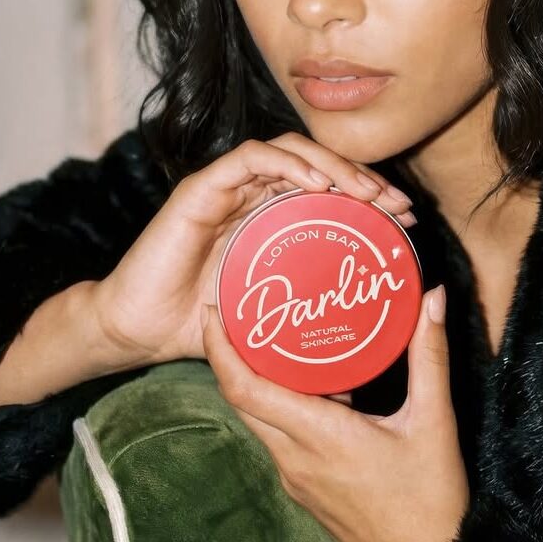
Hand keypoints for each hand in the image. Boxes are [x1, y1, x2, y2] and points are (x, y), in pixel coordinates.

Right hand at [91, 132, 416, 367]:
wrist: (138, 333)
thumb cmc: (198, 332)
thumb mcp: (266, 334)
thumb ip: (302, 347)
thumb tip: (351, 389)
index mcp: (271, 222)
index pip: (329, 190)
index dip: (370, 197)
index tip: (404, 220)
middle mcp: (252, 198)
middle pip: (317, 166)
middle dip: (362, 177)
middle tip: (397, 204)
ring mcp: (226, 189)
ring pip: (289, 151)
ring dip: (333, 165)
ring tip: (366, 191)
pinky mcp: (201, 188)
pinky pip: (249, 157)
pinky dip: (288, 163)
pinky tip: (319, 184)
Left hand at [201, 281, 470, 541]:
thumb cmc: (432, 501)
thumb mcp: (434, 422)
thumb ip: (429, 355)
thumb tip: (431, 297)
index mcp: (319, 438)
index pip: (245, 390)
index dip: (220, 348)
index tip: (213, 311)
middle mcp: (295, 459)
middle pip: (242, 401)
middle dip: (233, 355)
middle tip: (244, 312)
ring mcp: (296, 480)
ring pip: (260, 420)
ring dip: (260, 381)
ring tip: (281, 340)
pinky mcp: (305, 491)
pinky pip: (280, 440)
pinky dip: (283, 408)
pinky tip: (315, 388)